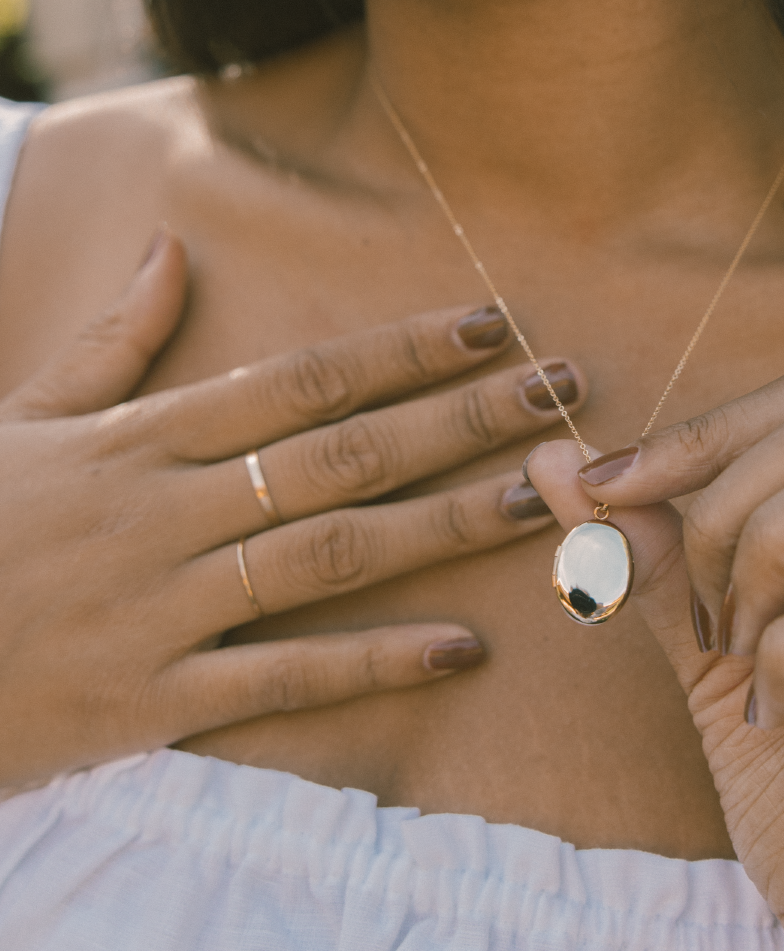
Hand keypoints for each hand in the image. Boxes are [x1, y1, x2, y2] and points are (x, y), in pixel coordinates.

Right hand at [0, 229, 584, 790]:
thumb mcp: (18, 421)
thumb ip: (108, 344)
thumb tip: (171, 250)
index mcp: (141, 441)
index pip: (301, 380)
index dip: (403, 350)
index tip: (490, 325)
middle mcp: (168, 512)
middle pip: (342, 455)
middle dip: (461, 420)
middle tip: (562, 395)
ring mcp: (165, 607)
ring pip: (332, 555)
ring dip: (447, 526)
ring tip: (544, 503)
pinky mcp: (153, 701)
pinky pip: (283, 680)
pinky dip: (374, 664)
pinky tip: (462, 648)